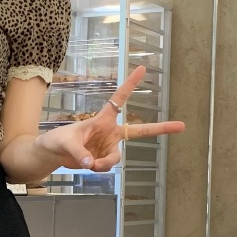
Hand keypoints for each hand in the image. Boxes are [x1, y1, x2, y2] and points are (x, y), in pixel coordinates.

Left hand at [36, 66, 185, 172]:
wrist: (54, 154)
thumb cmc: (58, 141)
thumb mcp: (66, 143)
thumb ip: (80, 153)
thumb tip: (92, 164)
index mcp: (103, 119)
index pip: (119, 99)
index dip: (131, 84)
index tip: (143, 68)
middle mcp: (110, 132)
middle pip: (140, 131)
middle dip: (161, 128)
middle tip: (182, 126)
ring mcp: (109, 146)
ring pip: (116, 158)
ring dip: (106, 163)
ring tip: (91, 164)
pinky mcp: (104, 158)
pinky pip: (107, 166)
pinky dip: (99, 169)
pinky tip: (89, 166)